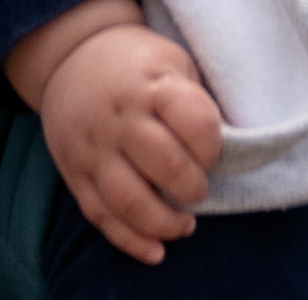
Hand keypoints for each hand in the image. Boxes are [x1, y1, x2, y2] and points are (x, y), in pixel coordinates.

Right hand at [5, 0, 219, 265]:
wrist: (73, 57)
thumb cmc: (138, 67)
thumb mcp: (172, 63)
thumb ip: (196, 100)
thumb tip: (234, 147)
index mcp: (151, 85)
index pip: (194, 122)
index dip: (212, 147)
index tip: (213, 153)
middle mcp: (120, 118)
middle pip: (162, 164)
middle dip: (192, 187)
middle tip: (199, 189)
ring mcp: (94, 148)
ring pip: (128, 199)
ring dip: (163, 223)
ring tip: (185, 225)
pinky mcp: (75, 173)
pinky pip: (99, 215)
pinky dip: (129, 240)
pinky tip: (156, 251)